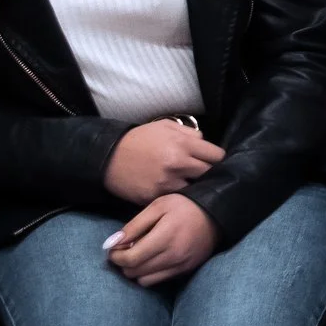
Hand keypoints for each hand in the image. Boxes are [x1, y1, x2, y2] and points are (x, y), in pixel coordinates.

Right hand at [103, 119, 225, 203]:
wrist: (108, 157)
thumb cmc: (139, 139)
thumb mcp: (164, 126)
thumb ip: (189, 133)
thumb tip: (205, 143)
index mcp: (183, 144)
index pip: (216, 155)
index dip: (217, 158)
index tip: (213, 161)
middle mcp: (178, 164)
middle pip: (210, 174)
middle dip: (210, 173)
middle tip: (204, 174)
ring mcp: (167, 183)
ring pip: (195, 189)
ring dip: (195, 187)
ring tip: (190, 184)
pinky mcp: (156, 197)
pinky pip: (176, 198)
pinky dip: (178, 196)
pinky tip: (175, 192)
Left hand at [103, 193, 217, 286]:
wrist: (217, 213)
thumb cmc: (184, 206)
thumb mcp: (157, 206)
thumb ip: (134, 226)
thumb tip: (110, 244)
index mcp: (164, 238)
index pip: (130, 259)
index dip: (115, 256)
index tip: (114, 248)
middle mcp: (172, 256)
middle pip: (134, 272)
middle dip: (123, 263)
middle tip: (124, 250)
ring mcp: (180, 266)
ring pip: (144, 280)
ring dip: (136, 270)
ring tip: (138, 255)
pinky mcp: (186, 271)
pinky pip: (159, 280)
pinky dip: (149, 273)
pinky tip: (152, 259)